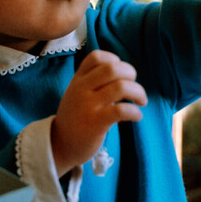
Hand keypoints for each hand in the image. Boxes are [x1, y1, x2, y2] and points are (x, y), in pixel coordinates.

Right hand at [51, 50, 146, 175]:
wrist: (60, 144)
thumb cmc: (75, 117)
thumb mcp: (77, 93)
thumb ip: (93, 81)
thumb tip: (123, 74)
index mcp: (78, 79)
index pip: (96, 56)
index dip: (114, 60)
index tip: (120, 74)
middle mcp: (82, 89)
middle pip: (112, 68)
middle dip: (130, 73)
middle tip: (134, 86)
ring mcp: (88, 105)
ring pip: (120, 87)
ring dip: (138, 92)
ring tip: (141, 101)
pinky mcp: (96, 123)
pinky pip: (121, 110)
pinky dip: (135, 112)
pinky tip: (136, 116)